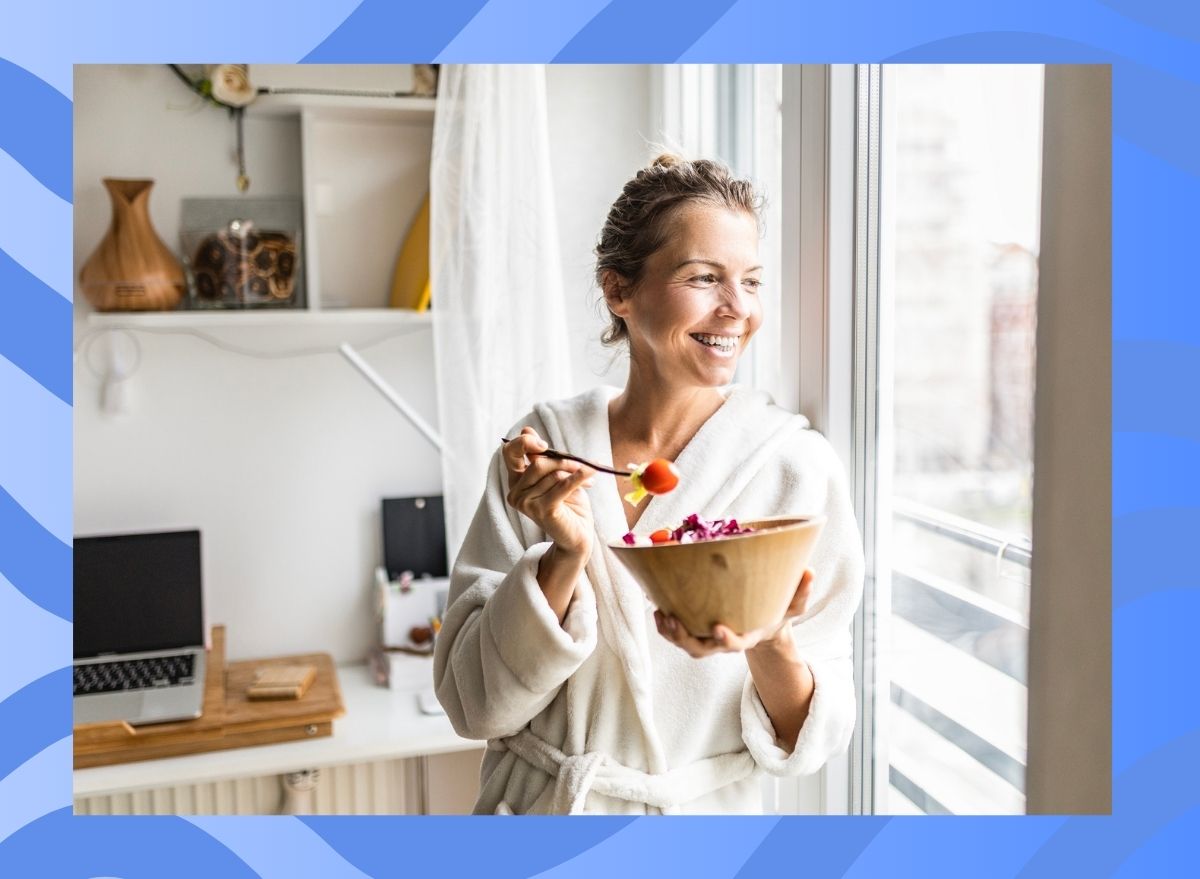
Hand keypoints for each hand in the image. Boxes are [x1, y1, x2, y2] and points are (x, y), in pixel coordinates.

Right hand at [503, 426, 594, 558]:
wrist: (577, 536)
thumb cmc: (568, 505)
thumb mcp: (554, 476)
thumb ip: (543, 457)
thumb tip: (527, 430)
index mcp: (515, 481)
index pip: (509, 453)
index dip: (524, 442)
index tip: (545, 443)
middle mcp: (515, 492)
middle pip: (538, 463)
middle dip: (562, 460)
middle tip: (580, 464)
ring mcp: (526, 503)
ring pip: (552, 474)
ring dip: (574, 472)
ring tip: (588, 478)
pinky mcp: (542, 511)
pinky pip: (562, 485)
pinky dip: (579, 478)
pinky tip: (590, 475)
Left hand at [654, 568, 814, 657]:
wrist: (763, 622)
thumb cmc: (778, 610)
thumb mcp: (793, 604)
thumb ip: (801, 592)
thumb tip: (810, 571)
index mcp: (748, 636)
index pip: (736, 644)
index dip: (726, 639)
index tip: (717, 627)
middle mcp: (725, 640)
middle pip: (701, 649)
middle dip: (685, 639)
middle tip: (673, 621)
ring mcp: (709, 638)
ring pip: (686, 645)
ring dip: (670, 634)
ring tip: (661, 615)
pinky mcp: (697, 631)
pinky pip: (677, 634)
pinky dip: (665, 626)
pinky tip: (657, 607)